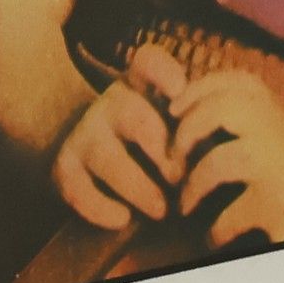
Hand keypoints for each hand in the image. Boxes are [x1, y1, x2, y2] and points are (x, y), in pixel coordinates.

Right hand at [53, 45, 188, 227]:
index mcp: (140, 87)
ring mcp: (85, 135)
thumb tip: (218, 155)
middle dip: (158, 147)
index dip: (162, 72)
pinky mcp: (65, 167)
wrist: (95, 157)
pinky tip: (123, 219)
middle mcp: (110, 105)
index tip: (179, 91)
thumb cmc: (150, 144)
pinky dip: (100, 207)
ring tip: (161, 210)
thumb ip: (194, 131)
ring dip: (137, 186)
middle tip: (180, 177)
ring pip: (105, 156)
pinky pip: (77, 188)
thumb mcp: (172, 126)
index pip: (147, 63)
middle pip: (130, 114)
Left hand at [171, 70, 283, 245]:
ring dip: (194, 187)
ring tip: (186, 207)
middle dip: (188, 133)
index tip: (176, 109)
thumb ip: (242, 116)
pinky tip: (215, 240)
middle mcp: (283, 131)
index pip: (237, 80)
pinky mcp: (279, 209)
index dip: (199, 89)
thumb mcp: (276, 134)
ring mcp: (282, 169)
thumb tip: (181, 107)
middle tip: (174, 165)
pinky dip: (215, 231)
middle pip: (222, 108)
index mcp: (280, 112)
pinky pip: (229, 216)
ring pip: (220, 162)